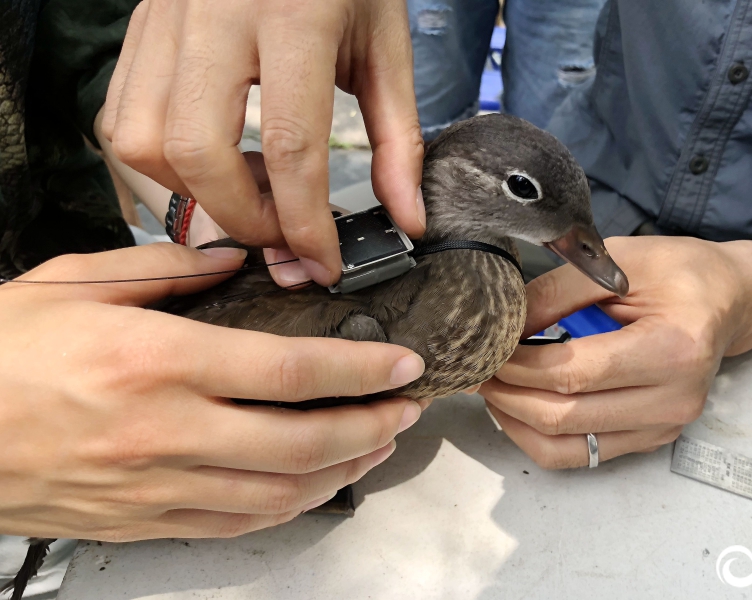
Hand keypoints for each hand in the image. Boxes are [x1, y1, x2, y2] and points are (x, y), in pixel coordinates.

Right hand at [0, 244, 425, 539]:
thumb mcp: (77, 283)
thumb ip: (168, 267)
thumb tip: (235, 261)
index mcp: (157, 361)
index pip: (290, 370)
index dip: (361, 370)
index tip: (403, 366)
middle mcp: (166, 431)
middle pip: (301, 443)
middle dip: (370, 427)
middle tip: (406, 410)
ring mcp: (155, 485)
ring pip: (278, 495)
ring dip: (341, 472)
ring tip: (375, 446)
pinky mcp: (140, 520)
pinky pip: (232, 525)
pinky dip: (286, 507)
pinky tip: (312, 486)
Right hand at [102, 0, 424, 285]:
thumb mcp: (387, 48)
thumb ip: (398, 139)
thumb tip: (406, 221)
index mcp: (294, 16)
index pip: (291, 146)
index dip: (305, 223)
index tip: (324, 263)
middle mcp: (215, 14)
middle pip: (198, 152)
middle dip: (241, 218)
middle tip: (282, 234)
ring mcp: (166, 17)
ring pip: (142, 139)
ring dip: (192, 194)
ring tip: (248, 194)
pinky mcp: (141, 25)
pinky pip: (120, 115)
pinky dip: (158, 164)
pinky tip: (211, 164)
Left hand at [480, 236, 751, 468]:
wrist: (729, 301)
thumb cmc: (682, 274)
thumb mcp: (620, 261)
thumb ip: (556, 293)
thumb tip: (502, 326)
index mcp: (673, 349)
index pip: (574, 373)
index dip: (519, 366)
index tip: (487, 350)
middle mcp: (674, 400)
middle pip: (565, 417)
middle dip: (508, 395)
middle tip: (477, 370)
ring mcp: (664, 426)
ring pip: (566, 447)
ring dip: (516, 422)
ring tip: (492, 389)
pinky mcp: (650, 439)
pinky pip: (580, 455)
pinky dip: (539, 435)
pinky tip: (519, 406)